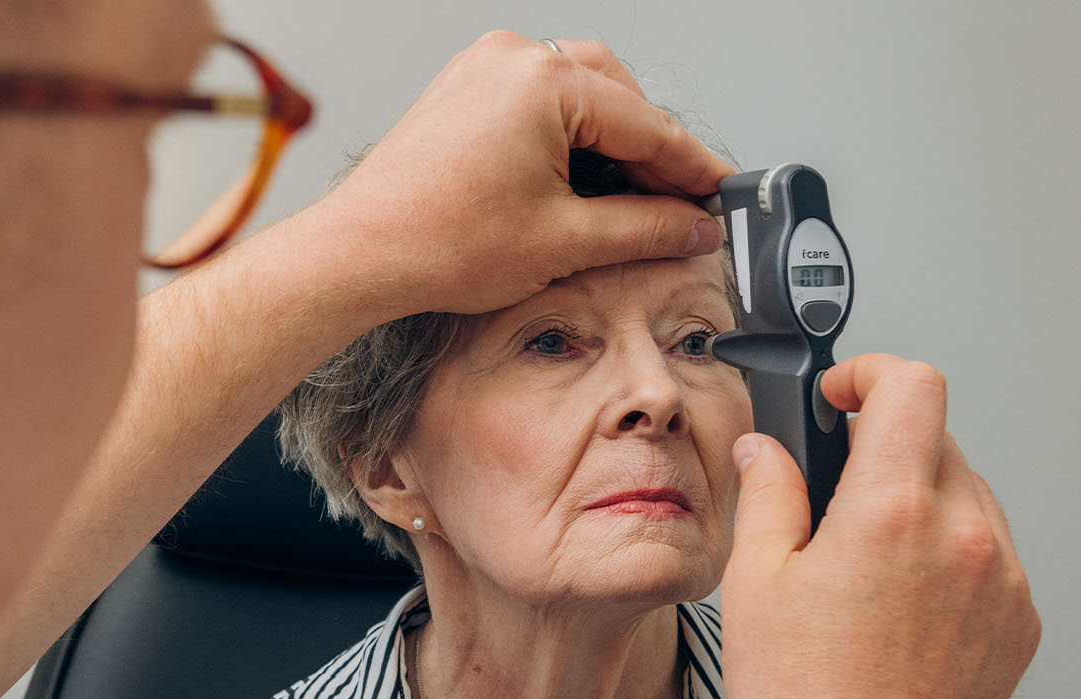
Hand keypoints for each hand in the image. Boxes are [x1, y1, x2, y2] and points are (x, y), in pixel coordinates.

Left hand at [305, 32, 730, 320]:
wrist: (358, 255)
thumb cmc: (434, 244)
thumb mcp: (563, 244)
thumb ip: (644, 229)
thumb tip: (692, 227)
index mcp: (543, 84)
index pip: (647, 124)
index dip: (693, 169)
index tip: (721, 200)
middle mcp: (512, 61)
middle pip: (617, 98)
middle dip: (651, 154)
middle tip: (680, 208)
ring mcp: (482, 70)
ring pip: (579, 94)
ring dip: (610, 143)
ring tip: (630, 202)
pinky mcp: (463, 91)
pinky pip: (536, 101)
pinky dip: (567, 136)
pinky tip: (579, 182)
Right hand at [720, 354, 1040, 698]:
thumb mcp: (754, 583)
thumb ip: (766, 496)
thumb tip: (766, 451)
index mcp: (891, 512)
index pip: (911, 387)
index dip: (870, 376)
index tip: (843, 397)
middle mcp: (963, 536)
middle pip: (937, 440)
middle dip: (883, 451)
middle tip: (832, 498)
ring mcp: (1003, 580)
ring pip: (967, 497)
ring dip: (919, 503)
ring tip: (864, 565)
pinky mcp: (1020, 622)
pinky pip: (989, 554)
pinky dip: (947, 556)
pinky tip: (897, 606)